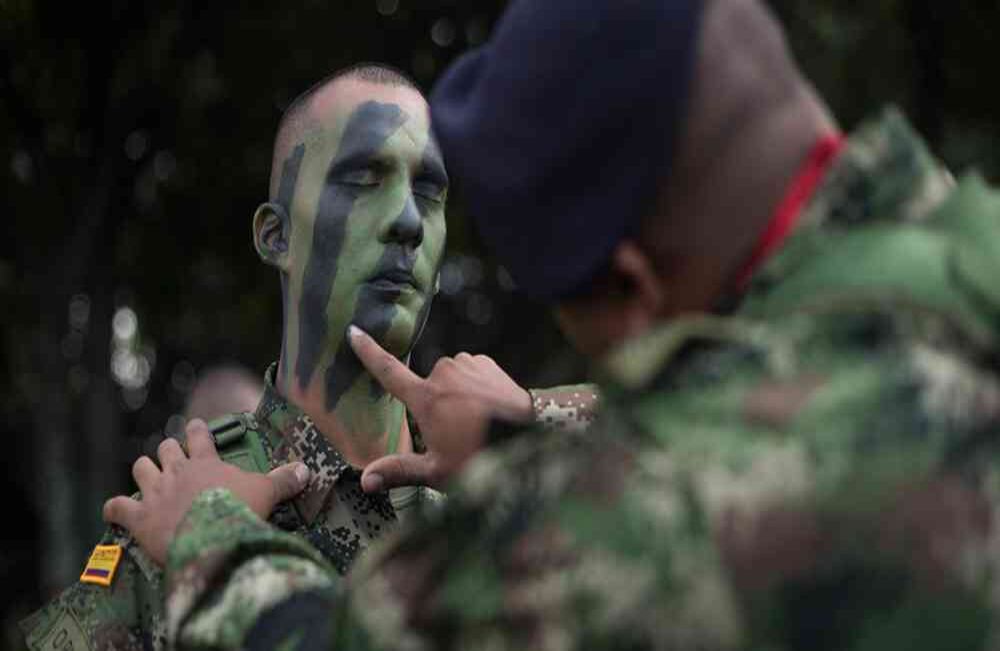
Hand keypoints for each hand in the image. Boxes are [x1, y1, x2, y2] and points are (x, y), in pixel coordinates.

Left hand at [102, 419, 309, 564]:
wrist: (212, 539)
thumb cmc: (240, 511)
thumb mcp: (267, 493)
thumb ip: (284, 480)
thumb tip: (306, 470)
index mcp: (206, 462)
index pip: (200, 435)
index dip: (198, 430)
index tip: (197, 426)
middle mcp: (177, 471)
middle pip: (165, 448)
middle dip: (168, 452)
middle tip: (174, 459)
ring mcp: (155, 492)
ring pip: (140, 468)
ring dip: (144, 472)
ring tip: (149, 478)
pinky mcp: (138, 517)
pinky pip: (117, 508)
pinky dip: (115, 509)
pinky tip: (115, 511)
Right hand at [348, 325, 531, 492]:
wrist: (533, 436)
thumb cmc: (482, 457)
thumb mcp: (438, 472)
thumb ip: (399, 471)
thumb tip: (365, 481)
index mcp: (425, 398)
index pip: (388, 371)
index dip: (369, 352)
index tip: (354, 331)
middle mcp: (442, 373)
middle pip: (426, 387)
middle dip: (434, 405)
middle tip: (454, 434)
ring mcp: (466, 364)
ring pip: (449, 378)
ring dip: (455, 394)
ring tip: (474, 423)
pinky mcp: (486, 362)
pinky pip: (469, 372)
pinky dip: (473, 387)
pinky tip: (488, 408)